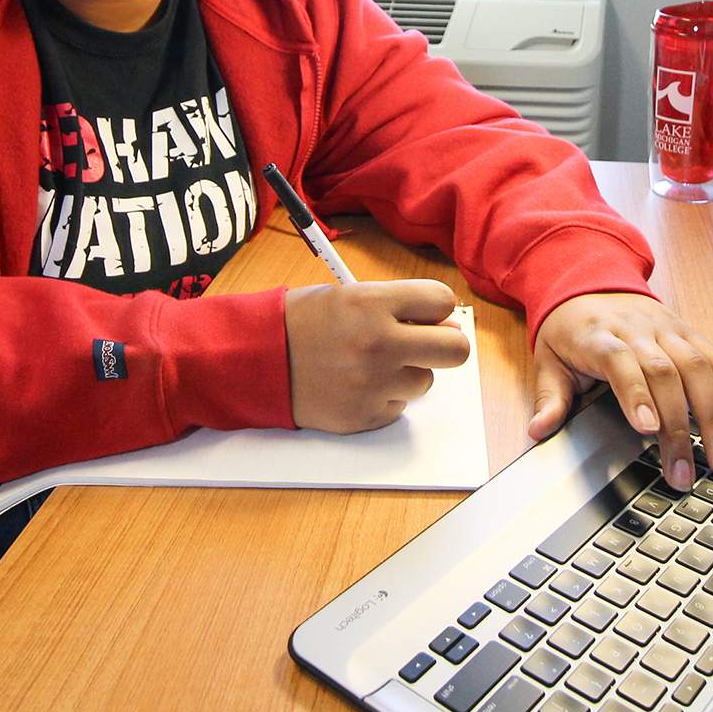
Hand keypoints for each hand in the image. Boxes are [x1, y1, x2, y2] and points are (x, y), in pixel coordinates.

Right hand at [284, 279, 471, 433]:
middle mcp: (379, 344)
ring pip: (425, 381)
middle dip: (445, 344)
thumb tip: (447, 325)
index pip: (442, 301)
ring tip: (371, 364)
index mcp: (373, 304)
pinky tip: (356, 384)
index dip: (436, 307)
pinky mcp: (365, 416)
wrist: (256, 361)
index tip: (426, 313)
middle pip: (456, 350)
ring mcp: (373, 385)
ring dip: (407, 373)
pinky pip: (398, 406)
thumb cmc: (302, 323)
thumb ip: (398, 306)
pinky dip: (384, 397)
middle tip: (425, 343)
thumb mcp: (347, 295)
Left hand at [531, 292, 712, 491]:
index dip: (636, 393)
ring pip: (702, 369)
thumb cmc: (570, 330)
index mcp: (600, 335)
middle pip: (667, 373)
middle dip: (680, 426)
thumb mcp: (547, 359)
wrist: (591, 280)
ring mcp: (672, 330)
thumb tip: (538, 430)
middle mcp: (641, 330)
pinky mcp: (694, 334)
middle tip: (685, 473)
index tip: (647, 428)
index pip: (621, 362)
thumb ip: (549, 397)